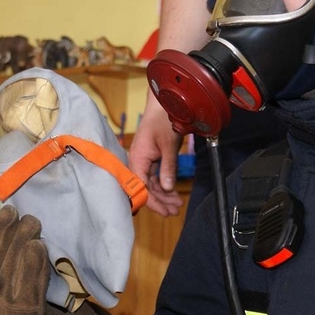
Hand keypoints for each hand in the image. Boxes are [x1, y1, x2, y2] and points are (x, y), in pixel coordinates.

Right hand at [128, 99, 185, 216]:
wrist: (164, 102)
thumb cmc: (164, 119)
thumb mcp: (168, 144)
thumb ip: (168, 167)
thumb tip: (167, 188)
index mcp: (137, 159)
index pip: (141, 188)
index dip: (153, 202)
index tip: (166, 212)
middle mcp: (137, 161)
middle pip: (145, 188)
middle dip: (160, 201)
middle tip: (175, 211)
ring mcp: (143, 160)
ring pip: (150, 184)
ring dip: (163, 194)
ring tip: (177, 204)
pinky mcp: (150, 157)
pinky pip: (154, 176)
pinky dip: (163, 184)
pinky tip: (173, 192)